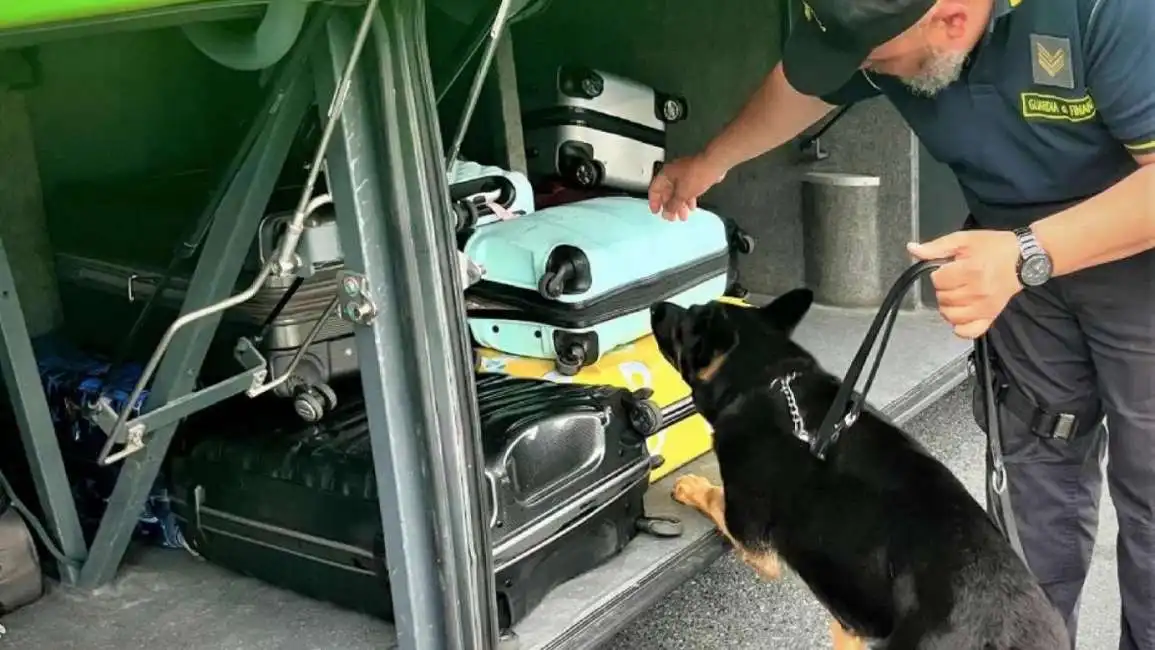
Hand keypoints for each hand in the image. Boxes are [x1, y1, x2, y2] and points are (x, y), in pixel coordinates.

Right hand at [648, 153, 727, 220]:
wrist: (714, 165)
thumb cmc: (698, 173)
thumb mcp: (682, 194)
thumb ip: (673, 205)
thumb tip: (667, 214)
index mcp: (665, 174)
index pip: (654, 189)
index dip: (654, 202)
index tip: (657, 212)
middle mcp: (673, 173)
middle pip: (666, 193)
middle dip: (669, 206)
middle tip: (671, 217)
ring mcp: (684, 174)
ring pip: (678, 193)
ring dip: (679, 205)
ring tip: (683, 216)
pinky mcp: (693, 176)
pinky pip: (687, 190)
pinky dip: (687, 199)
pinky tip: (691, 207)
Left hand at [906, 229, 1022, 338]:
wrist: (1023, 258)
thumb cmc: (993, 247)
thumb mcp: (963, 239)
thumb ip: (936, 247)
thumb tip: (912, 249)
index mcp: (969, 270)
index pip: (937, 281)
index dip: (939, 274)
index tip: (949, 269)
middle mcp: (977, 291)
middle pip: (943, 298)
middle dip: (943, 289)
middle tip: (955, 280)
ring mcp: (984, 307)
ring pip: (951, 316)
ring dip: (948, 306)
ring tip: (957, 295)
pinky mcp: (991, 316)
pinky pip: (969, 331)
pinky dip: (960, 327)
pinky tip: (960, 315)